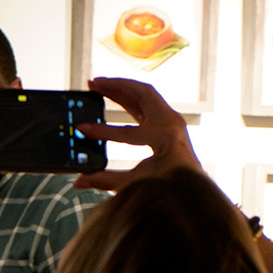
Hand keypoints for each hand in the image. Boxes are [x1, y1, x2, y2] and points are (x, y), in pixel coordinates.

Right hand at [72, 77, 198, 192]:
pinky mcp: (167, 121)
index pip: (128, 131)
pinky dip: (130, 96)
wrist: (192, 188)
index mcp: (166, 139)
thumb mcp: (136, 183)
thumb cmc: (170, 186)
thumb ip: (106, 180)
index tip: (83, 128)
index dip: (102, 130)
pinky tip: (115, 95)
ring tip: (100, 85)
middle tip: (93, 83)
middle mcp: (171, 124)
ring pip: (144, 95)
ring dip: (122, 88)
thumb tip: (80, 180)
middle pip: (141, 95)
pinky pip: (147, 102)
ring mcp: (171, 120)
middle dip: (115, 87)